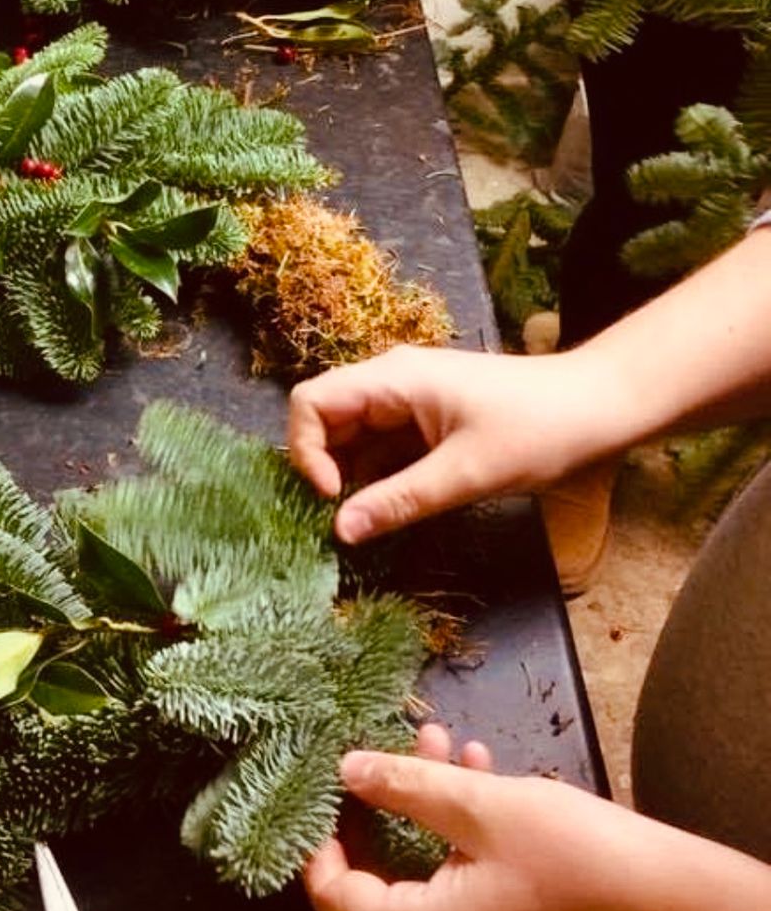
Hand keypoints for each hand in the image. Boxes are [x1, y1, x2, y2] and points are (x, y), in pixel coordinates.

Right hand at [288, 346, 613, 542]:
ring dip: (351, 479)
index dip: (307, 450)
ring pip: (352, 440)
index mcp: (393, 379)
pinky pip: (382, 450)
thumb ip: (399, 501)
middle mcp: (391, 383)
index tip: (333, 496)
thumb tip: (340, 532)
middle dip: (324, 469)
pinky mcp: (426, 423)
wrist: (603, 407)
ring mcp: (408, 403)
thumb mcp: (467, 473)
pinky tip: (393, 510)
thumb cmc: (540, 430)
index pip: (311, 402)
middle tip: (345, 518)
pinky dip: (378, 480)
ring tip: (370, 520)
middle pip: (326, 422)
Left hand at [304, 727, 770, 910]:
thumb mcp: (481, 805)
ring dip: (430, 798)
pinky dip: (463, 823)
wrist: (680, 905)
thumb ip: (405, 784)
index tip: (321, 791)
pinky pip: (465, 874)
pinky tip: (478, 765)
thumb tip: (347, 769)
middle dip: (385, 801)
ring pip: (428, 864)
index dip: (320, 844)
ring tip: (441, 738)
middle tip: (386, 747)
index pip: (339, 900)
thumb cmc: (575, 855)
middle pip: (382, 878)